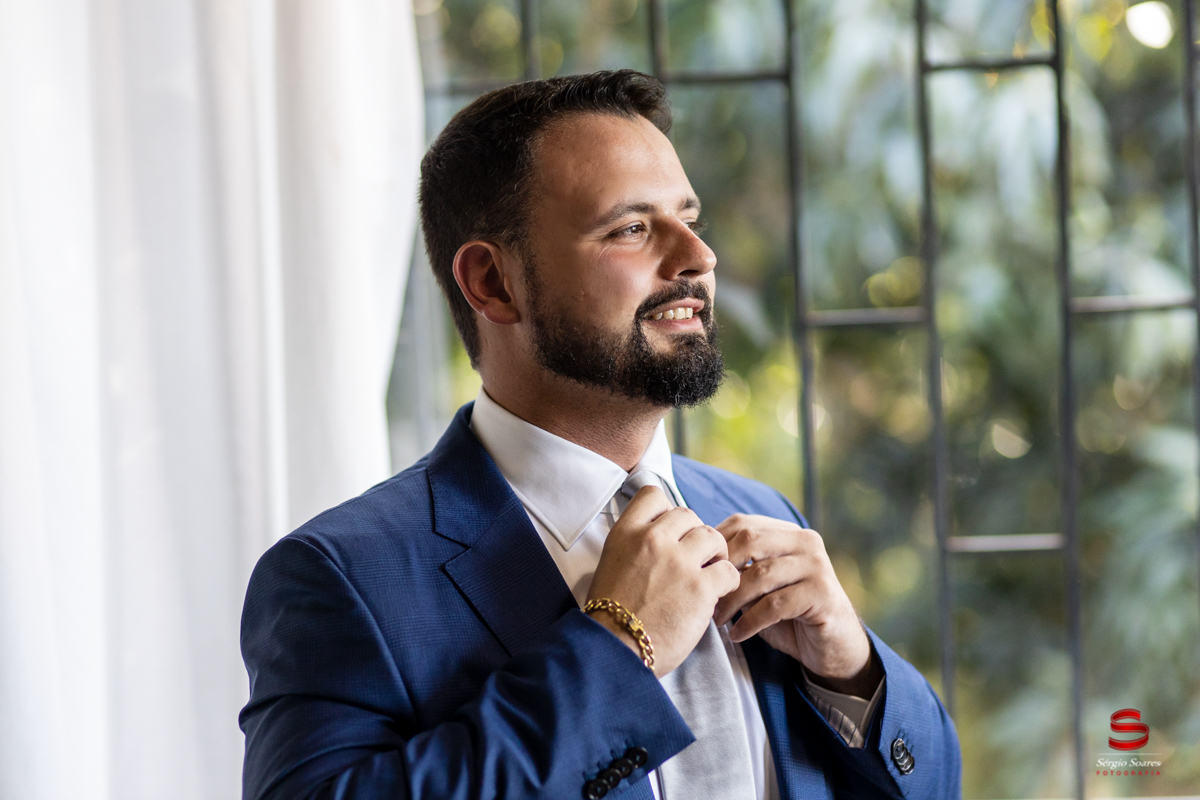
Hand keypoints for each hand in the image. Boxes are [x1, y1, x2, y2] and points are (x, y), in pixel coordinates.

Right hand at [586, 487, 741, 676]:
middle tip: (694, 558)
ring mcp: (678, 562)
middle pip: (688, 515)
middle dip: (694, 535)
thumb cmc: (611, 615)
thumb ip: (635, 544)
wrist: (615, 650)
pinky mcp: (700, 587)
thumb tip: (663, 537)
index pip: (653, 495)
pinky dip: (728, 581)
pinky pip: (729, 570)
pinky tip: (718, 593)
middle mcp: (652, 540)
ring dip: (715, 554)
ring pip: (713, 537)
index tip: (670, 531)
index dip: (666, 512)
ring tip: (709, 573)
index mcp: (626, 533)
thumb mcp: (611, 564)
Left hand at [712, 514, 878, 697]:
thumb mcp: (761, 588)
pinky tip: (737, 634)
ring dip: (732, 600)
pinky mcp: (824, 594)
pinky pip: (776, 604)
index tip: (696, 570)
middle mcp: (806, 542)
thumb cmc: (789, 616)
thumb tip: (699, 562)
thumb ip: (739, 570)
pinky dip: (750, 621)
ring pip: (762, 574)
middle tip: (704, 596)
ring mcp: (817, 566)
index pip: (742, 523)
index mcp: (788, 532)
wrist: (833, 646)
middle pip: (751, 541)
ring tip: (716, 620)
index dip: (714, 545)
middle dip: (721, 569)